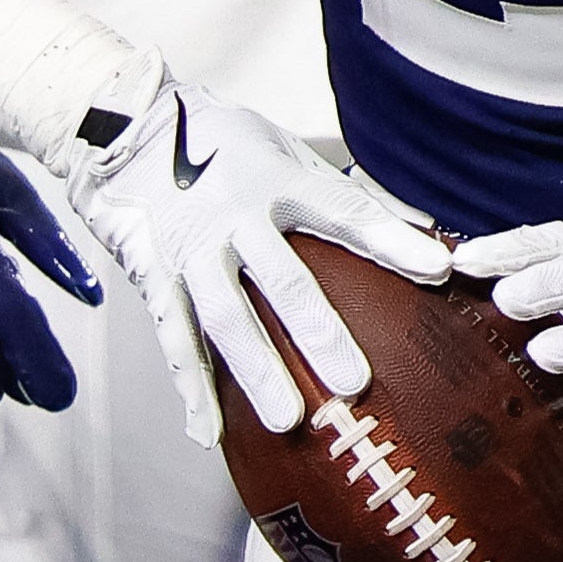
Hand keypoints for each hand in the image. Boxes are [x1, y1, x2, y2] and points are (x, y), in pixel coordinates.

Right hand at [52, 78, 445, 442]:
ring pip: (225, 317)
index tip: (437, 270)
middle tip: (353, 381)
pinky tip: (207, 431)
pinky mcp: (156, 277)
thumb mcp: (286, 152)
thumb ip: (347, 196)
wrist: (125, 130)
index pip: (344, 213)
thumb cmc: (219, 144)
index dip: (391, 241)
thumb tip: (422, 228)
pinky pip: (174, 338)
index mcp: (277, 183)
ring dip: (256, 370)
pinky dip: (190, 387)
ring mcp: (192, 253)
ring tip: (287, 419)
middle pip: (282, 279)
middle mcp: (235, 219)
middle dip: (318, 332)